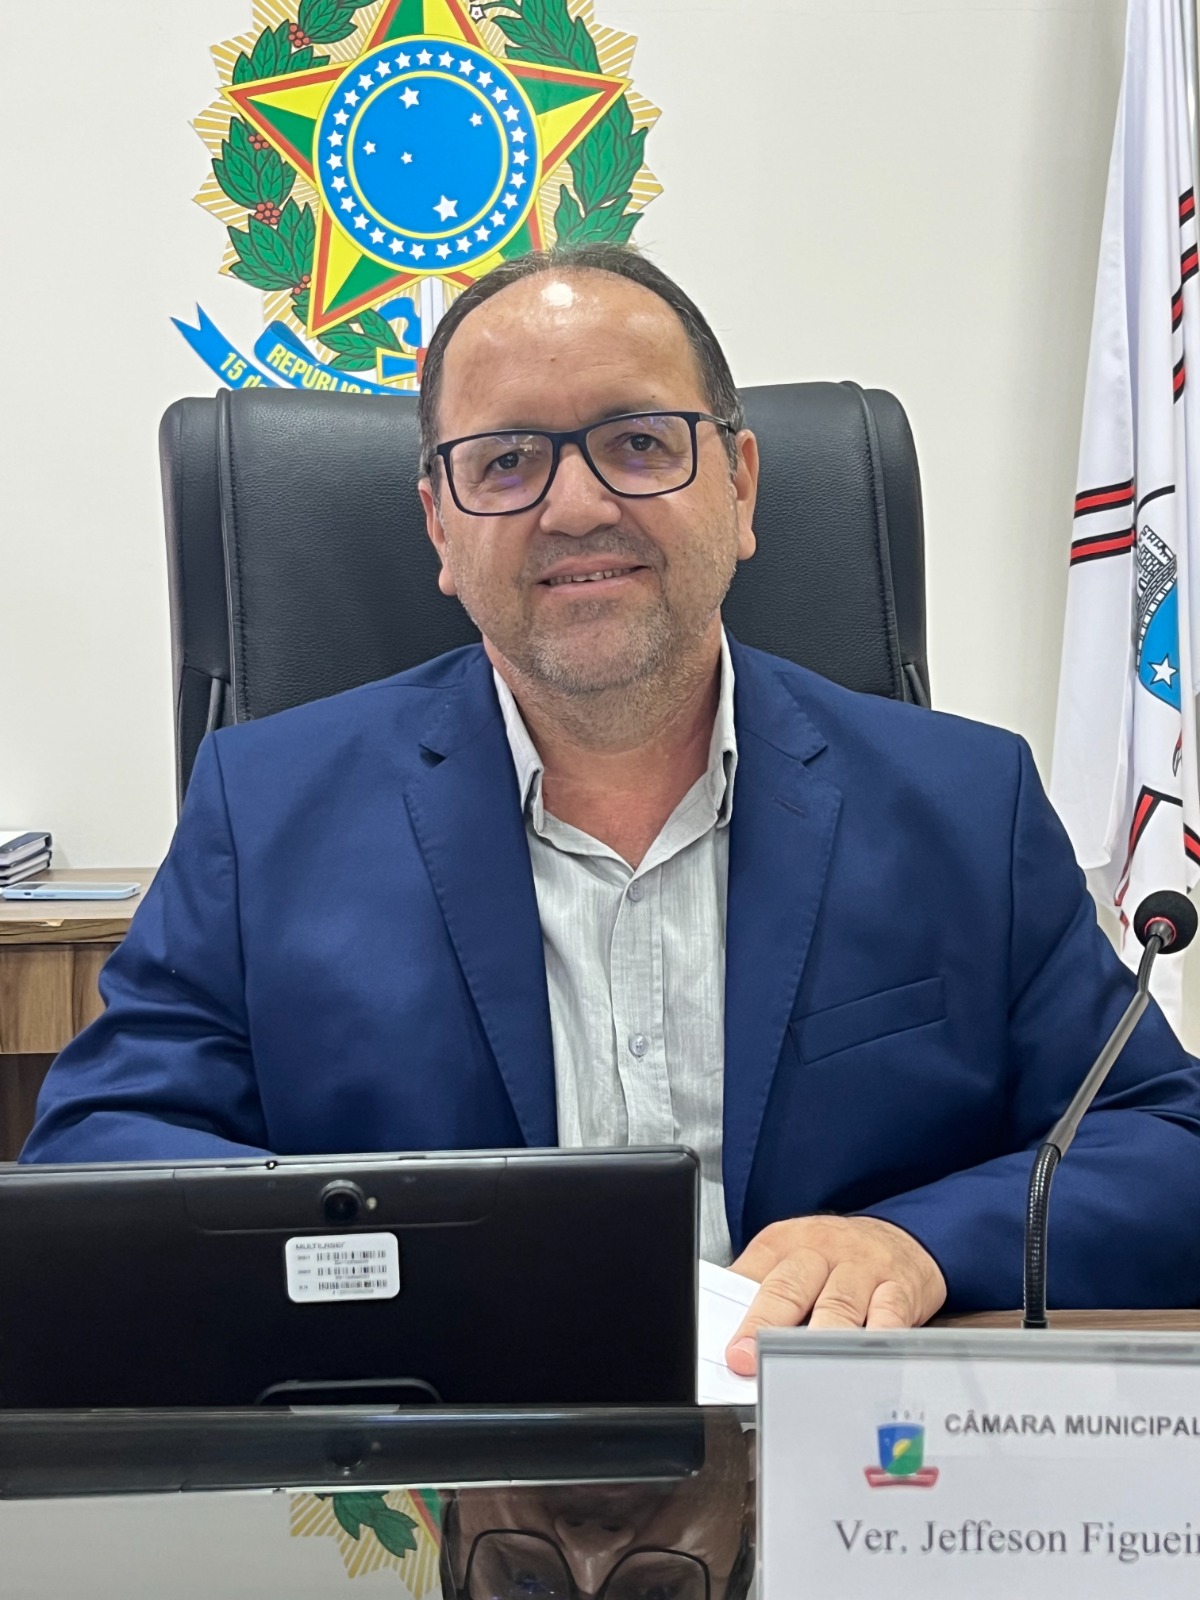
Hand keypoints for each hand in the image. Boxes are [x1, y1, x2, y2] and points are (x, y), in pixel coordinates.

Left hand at [724, 1215, 946, 1374]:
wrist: (903, 1234)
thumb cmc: (839, 1255)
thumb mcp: (794, 1255)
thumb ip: (762, 1289)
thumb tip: (729, 1334)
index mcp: (787, 1242)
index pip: (753, 1275)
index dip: (738, 1315)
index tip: (729, 1350)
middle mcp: (823, 1250)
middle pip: (790, 1287)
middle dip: (766, 1326)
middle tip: (749, 1359)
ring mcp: (863, 1268)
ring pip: (839, 1304)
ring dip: (818, 1339)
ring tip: (803, 1369)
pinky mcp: (901, 1288)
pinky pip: (890, 1313)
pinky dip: (877, 1338)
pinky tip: (864, 1361)